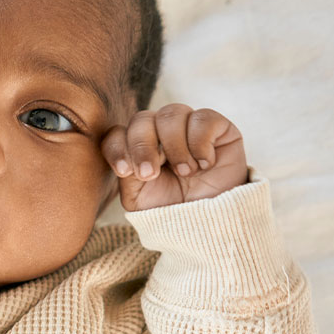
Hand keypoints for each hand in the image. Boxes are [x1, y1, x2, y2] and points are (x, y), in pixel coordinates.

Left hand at [100, 104, 247, 210]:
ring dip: (174, 146)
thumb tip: (127, 157)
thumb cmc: (173, 209)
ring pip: (171, 113)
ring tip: (185, 172)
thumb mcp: (140, 199)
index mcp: (138, 147)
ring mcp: (188, 126)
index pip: (118, 133)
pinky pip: (203, 118)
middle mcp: (161, 132)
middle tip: (150, 174)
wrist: (210, 221)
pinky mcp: (217, 126)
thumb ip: (127, 175)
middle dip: (142, 147)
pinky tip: (205, 164)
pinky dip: (200, 143)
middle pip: (142, 119)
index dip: (117, 148)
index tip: (124, 172)